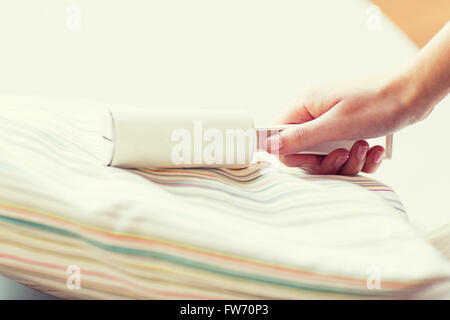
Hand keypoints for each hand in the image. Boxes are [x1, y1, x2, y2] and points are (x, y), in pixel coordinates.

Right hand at [265, 76, 428, 174]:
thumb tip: (268, 145)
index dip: (291, 153)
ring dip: (347, 160)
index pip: (278, 135)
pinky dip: (360, 158)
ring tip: (365, 147)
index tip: (312, 159)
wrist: (413, 95)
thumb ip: (300, 137)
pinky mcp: (347, 130)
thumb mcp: (334, 125)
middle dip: (326, 161)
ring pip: (325, 156)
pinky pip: (344, 154)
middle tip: (344, 154)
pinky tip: (375, 149)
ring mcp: (331, 123)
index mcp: (305, 106)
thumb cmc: (376, 104)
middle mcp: (314, 114)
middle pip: (304, 151)